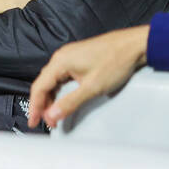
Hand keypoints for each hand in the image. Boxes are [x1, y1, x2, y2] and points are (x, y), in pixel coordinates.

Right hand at [27, 26, 149, 128]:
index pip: (39, 86)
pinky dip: (60, 90)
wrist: (134, 45)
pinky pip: (62, 76)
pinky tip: (63, 100)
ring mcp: (70, 56)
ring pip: (53, 80)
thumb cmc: (115, 61)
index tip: (34, 122)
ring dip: (51, 98)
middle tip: (43, 122)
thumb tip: (51, 115)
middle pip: (44, 83)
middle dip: (42, 104)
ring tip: (53, 115)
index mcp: (61, 61)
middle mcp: (62, 56)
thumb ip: (70, 103)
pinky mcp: (79, 58)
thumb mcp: (92, 87)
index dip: (35, 106)